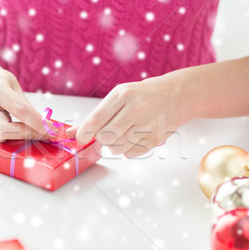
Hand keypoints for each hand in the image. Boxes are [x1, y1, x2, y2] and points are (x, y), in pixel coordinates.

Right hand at [0, 56, 47, 144]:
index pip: (20, 110)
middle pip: (4, 130)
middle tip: (40, 135)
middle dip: (25, 136)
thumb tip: (44, 129)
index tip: (52, 131)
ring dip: (10, 136)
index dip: (38, 124)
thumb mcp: (14, 86)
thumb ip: (25, 106)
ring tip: (10, 122)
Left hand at [67, 74, 192, 157]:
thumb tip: (71, 133)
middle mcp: (136, 108)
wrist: (177, 95)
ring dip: (114, 145)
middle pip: (105, 137)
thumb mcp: (119, 97)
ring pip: (117, 148)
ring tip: (123, 132)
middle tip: (106, 132)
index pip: (96, 120)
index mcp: (123, 95)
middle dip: (101, 139)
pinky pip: (130, 154)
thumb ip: (95, 116)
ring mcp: (148, 124)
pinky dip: (127, 150)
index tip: (80, 138)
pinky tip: (134, 136)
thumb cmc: (143, 96)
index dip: (84, 133)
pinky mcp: (156, 139)